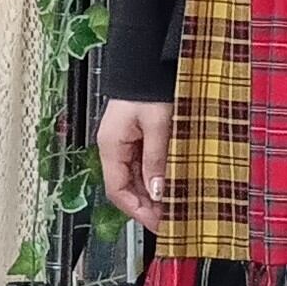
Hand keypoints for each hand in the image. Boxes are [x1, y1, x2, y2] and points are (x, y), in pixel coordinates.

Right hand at [99, 99, 172, 232]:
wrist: (149, 61)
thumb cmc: (149, 86)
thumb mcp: (158, 125)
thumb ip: (157, 159)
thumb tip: (158, 191)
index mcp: (111, 145)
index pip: (118, 191)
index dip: (138, 211)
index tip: (158, 224)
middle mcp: (114, 147)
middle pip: (127, 187)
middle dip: (148, 206)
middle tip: (172, 220)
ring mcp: (125, 143)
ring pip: (137, 178)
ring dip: (153, 193)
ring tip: (175, 206)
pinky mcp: (138, 137)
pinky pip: (144, 165)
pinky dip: (157, 178)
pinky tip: (172, 185)